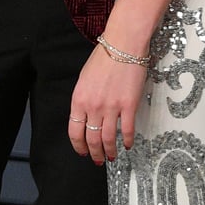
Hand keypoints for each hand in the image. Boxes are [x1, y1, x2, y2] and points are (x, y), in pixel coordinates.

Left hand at [68, 44, 147, 165]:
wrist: (123, 44)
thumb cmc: (105, 56)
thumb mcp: (84, 78)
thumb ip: (83, 99)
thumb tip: (86, 116)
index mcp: (79, 99)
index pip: (74, 131)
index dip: (78, 146)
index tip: (82, 152)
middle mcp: (93, 106)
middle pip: (91, 139)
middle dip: (94, 153)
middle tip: (98, 159)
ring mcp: (111, 107)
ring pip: (108, 139)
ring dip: (110, 151)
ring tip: (112, 156)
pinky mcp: (129, 105)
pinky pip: (127, 130)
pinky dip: (127, 141)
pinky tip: (128, 144)